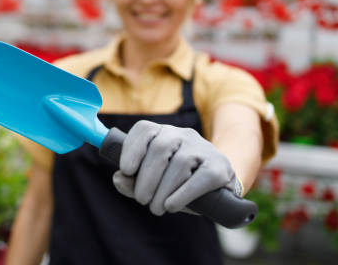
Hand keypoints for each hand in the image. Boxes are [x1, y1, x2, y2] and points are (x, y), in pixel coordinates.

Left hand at [112, 120, 239, 215]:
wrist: (219, 189)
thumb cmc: (179, 184)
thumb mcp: (154, 183)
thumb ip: (133, 181)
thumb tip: (118, 178)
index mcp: (163, 134)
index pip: (145, 129)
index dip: (132, 148)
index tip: (126, 170)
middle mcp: (183, 135)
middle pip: (160, 148)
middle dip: (146, 178)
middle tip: (142, 200)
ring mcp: (203, 148)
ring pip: (179, 164)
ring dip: (163, 190)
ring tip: (157, 208)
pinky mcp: (219, 166)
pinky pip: (201, 177)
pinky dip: (183, 194)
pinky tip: (172, 205)